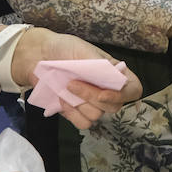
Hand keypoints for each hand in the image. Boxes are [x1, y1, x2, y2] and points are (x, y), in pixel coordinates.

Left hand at [3, 28, 142, 130]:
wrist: (38, 55)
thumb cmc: (64, 48)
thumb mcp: (84, 50)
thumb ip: (100, 65)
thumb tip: (116, 77)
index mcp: (114, 72)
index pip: (133, 90)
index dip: (122, 96)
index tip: (102, 94)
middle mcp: (106, 89)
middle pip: (114, 107)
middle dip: (92, 97)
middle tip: (73, 83)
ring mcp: (91, 102)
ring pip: (97, 116)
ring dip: (80, 104)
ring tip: (66, 88)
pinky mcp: (76, 112)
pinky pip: (83, 123)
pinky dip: (72, 113)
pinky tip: (62, 99)